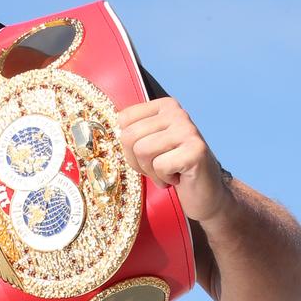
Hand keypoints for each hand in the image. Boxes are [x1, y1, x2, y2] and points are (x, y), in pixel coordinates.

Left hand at [117, 97, 233, 222]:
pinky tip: (178, 178)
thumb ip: (131, 132)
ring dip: (152, 171)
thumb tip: (95, 126)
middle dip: (138, 161)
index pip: (123, 120)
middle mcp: (177, 112)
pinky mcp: (196, 150)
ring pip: (142, 150)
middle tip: (157, 168)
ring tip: (168, 172)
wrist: (205, 195)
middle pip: (129, 136)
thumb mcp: (149, 145)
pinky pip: (160, 165)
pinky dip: (164, 179)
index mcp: (164, 106)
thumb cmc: (172, 170)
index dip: (128, 146)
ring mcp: (188, 129)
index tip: (147, 155)